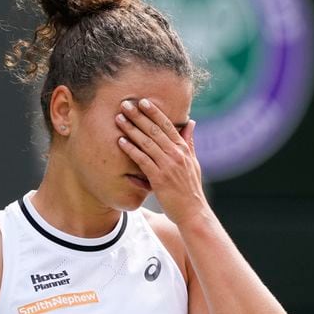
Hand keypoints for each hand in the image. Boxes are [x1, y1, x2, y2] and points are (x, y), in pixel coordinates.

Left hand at [116, 98, 206, 224]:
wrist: (193, 212)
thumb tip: (191, 122)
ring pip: (147, 142)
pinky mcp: (159, 178)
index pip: (168, 125)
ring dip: (131, 129)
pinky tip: (121, 141)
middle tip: (125, 104)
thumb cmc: (191, 188)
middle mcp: (176, 154)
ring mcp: (168, 165)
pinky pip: (142, 160)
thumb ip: (189, 142)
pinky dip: (131, 149)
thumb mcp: (193, 162)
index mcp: (184, 149)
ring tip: (119, 118)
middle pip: (154, 130)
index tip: (143, 101)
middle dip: (139, 116)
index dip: (154, 112)